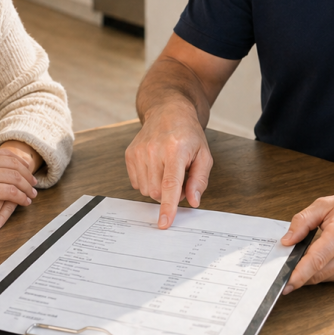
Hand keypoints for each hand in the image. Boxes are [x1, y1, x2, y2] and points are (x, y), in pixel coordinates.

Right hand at [0, 145, 37, 224]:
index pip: (6, 155)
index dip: (20, 163)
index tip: (26, 171)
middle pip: (15, 165)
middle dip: (27, 175)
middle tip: (34, 183)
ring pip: (16, 178)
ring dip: (27, 187)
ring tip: (32, 194)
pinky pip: (11, 192)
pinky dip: (21, 197)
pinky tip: (25, 202)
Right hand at [125, 106, 213, 228]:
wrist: (168, 111)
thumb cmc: (188, 134)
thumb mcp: (204, 155)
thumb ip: (200, 180)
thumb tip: (193, 201)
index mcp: (176, 149)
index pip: (170, 184)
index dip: (168, 206)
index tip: (164, 223)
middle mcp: (154, 150)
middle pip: (157, 192)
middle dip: (169, 194)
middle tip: (180, 178)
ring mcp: (139, 152)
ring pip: (145, 190)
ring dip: (158, 188)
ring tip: (167, 170)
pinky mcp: (129, 154)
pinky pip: (136, 183)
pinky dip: (147, 181)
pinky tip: (156, 167)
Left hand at [281, 191, 333, 289]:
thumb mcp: (325, 204)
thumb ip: (302, 221)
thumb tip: (287, 241)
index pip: (316, 260)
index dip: (299, 273)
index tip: (286, 283)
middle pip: (318, 274)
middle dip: (300, 274)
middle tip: (286, 268)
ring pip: (324, 279)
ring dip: (312, 272)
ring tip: (310, 254)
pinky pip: (333, 278)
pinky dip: (324, 271)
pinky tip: (327, 257)